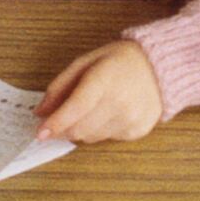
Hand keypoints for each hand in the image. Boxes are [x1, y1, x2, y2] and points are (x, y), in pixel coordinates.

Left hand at [35, 40, 163, 142]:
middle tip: (58, 120)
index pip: (76, 108)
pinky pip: (107, 139)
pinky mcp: (138, 131)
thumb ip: (60, 86)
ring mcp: (131, 119)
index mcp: (105, 80)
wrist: (159, 67)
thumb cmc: (119, 61)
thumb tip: (40, 111)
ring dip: (81, 129)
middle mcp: (120, 103)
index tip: (40, 132)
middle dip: (63, 128)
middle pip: (79, 129)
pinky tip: (108, 113)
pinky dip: (100, 130)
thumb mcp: (85, 62)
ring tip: (91, 109)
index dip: (55, 123)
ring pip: (90, 137)